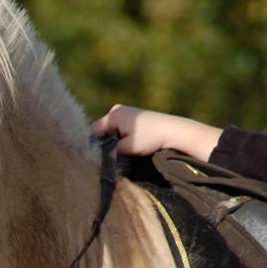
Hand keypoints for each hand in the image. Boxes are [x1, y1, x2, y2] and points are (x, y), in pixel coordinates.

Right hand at [91, 105, 221, 160]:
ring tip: (122, 150)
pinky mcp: (133, 116)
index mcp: (113, 114)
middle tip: (111, 155)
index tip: (97, 158)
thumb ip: (109, 150)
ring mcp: (125, 111)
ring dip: (113, 140)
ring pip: (111, 130)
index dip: (93, 146)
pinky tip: (128, 144)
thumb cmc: (150, 138)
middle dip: (104, 142)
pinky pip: (119, 128)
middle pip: (102, 130)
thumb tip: (98, 155)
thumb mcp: (126, 148)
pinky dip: (121, 136)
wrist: (173, 131)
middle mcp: (117, 109)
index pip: (93, 131)